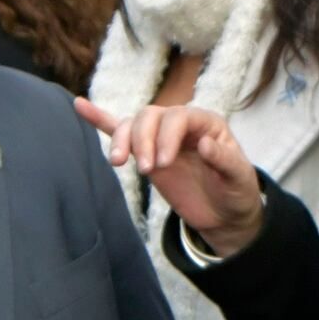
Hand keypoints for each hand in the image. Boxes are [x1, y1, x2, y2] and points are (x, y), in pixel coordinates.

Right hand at [77, 99, 264, 254]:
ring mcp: (160, 136)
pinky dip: (99, 119)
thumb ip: (225, 161)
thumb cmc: (236, 192)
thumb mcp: (239, 179)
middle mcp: (180, 124)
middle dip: (141, 139)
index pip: (178, 117)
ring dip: (121, 139)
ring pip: (133, 124)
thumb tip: (206, 145)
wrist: (225, 213)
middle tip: (145, 171)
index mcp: (206, 123)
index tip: (161, 166)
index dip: (165, 137)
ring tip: (118, 163)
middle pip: (150, 116)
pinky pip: (119, 130)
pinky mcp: (145, 152)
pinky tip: (79, 105)